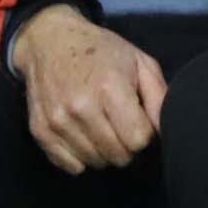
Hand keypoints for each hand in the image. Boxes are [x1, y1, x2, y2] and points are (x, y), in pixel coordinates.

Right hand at [7, 6, 165, 172]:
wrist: (50, 42)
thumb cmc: (102, 51)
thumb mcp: (140, 62)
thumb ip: (158, 96)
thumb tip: (168, 130)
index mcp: (110, 87)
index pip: (138, 140)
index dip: (145, 135)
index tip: (140, 122)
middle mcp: (81, 107)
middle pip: (118, 156)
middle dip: (127, 147)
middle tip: (123, 126)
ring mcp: (58, 121)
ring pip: (95, 162)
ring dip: (105, 152)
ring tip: (103, 128)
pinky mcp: (40, 132)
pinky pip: (70, 166)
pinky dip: (81, 158)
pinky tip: (85, 136)